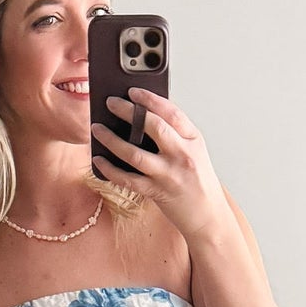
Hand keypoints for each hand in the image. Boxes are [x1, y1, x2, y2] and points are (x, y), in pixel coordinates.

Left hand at [91, 87, 230, 244]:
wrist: (208, 216)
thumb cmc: (199, 182)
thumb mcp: (194, 151)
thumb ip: (175, 135)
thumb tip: (141, 117)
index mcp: (193, 139)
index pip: (171, 112)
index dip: (150, 98)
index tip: (132, 91)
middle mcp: (182, 155)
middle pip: (153, 127)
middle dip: (128, 112)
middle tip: (110, 103)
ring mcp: (169, 175)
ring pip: (134, 154)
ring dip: (111, 140)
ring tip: (97, 129)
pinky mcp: (157, 193)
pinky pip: (128, 179)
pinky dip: (110, 169)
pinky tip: (99, 160)